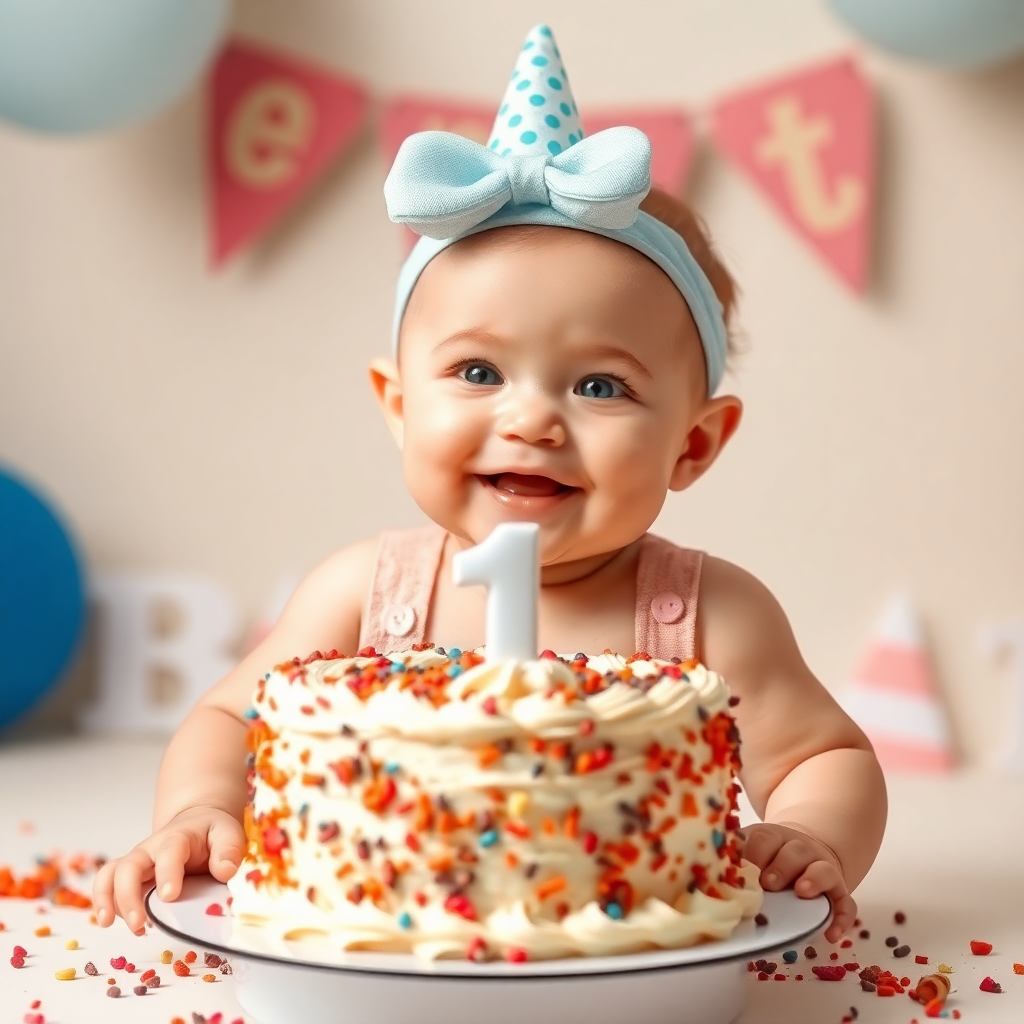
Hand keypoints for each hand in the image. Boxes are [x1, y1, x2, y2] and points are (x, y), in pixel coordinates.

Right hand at [92, 805, 244, 934]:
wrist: (197, 822)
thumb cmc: (211, 832)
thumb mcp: (228, 833)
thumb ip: (229, 850)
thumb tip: (224, 872)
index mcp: (179, 838)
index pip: (169, 852)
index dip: (167, 873)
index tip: (170, 896)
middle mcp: (151, 849)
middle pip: (129, 866)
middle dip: (128, 895)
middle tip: (138, 923)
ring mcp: (138, 863)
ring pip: (111, 874)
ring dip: (106, 899)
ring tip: (109, 924)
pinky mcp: (131, 876)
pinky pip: (108, 885)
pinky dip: (105, 903)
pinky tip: (114, 923)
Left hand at [739, 821, 855, 942]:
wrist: (802, 850)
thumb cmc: (767, 858)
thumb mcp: (750, 850)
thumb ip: (736, 858)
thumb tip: (709, 872)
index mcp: (773, 838)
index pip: (764, 838)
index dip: (754, 853)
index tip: (743, 868)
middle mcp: (800, 849)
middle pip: (794, 851)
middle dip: (781, 866)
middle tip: (767, 883)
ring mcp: (821, 868)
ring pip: (823, 869)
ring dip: (814, 880)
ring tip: (802, 892)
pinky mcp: (837, 890)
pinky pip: (846, 903)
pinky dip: (841, 919)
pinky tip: (831, 936)